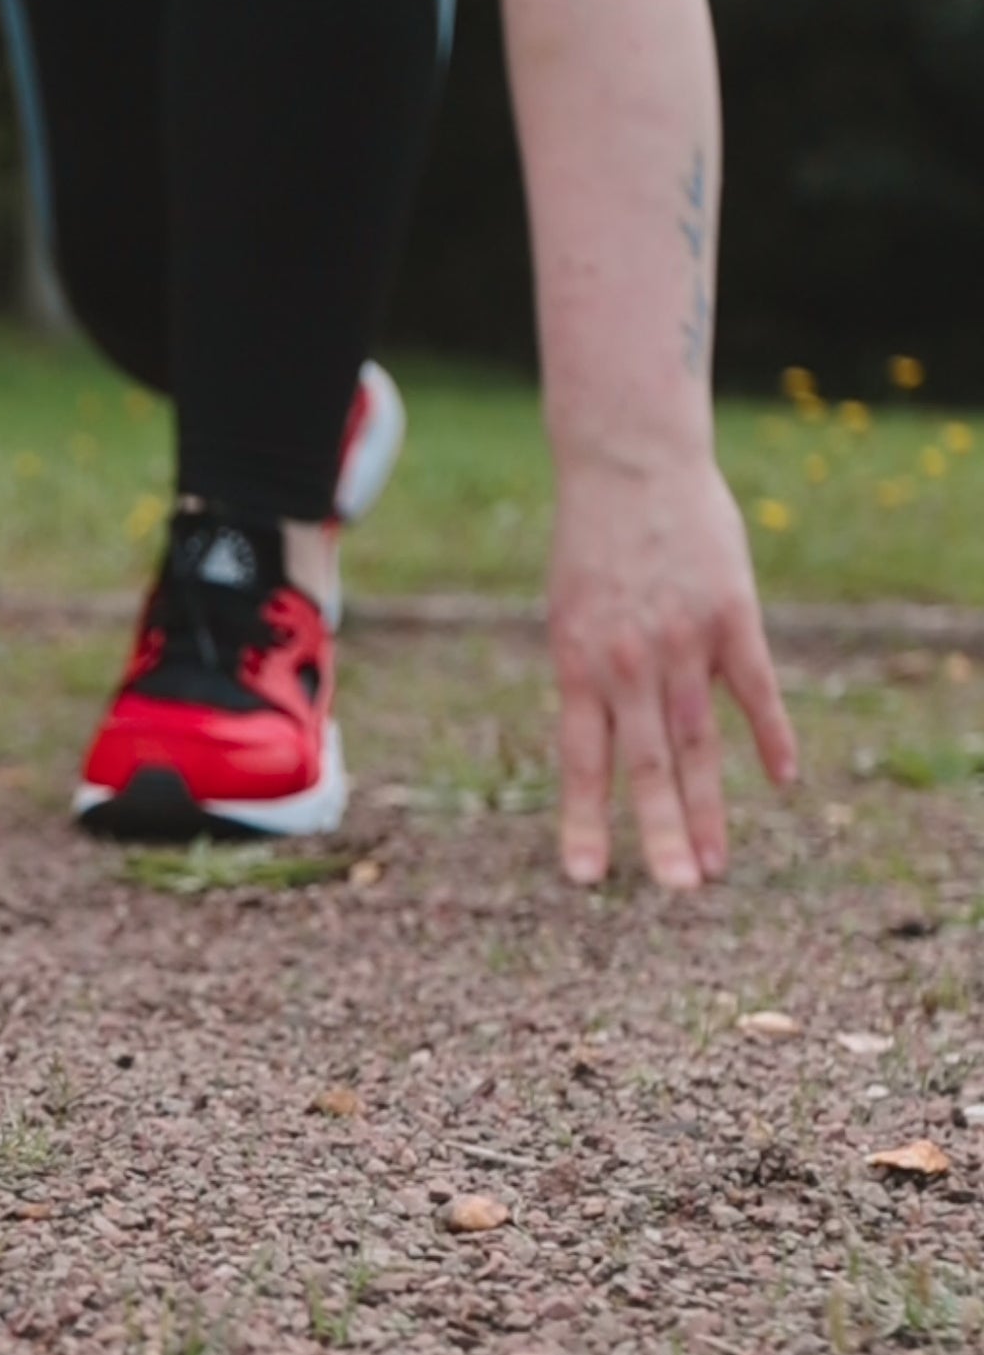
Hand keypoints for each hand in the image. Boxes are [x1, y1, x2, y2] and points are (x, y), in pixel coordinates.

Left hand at [548, 448, 796, 889]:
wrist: (628, 462)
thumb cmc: (594, 542)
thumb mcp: (570, 613)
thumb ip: (591, 676)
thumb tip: (605, 739)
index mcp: (579, 665)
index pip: (583, 761)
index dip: (585, 822)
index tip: (587, 880)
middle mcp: (630, 664)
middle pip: (649, 765)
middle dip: (660, 834)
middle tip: (676, 892)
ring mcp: (683, 642)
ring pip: (701, 742)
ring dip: (709, 809)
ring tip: (715, 868)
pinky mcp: (732, 616)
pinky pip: (756, 690)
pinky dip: (772, 736)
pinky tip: (784, 781)